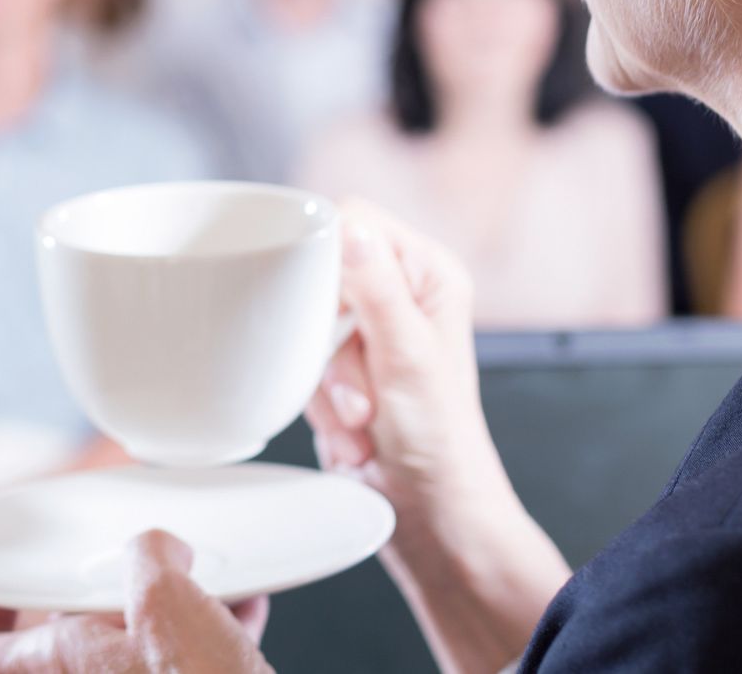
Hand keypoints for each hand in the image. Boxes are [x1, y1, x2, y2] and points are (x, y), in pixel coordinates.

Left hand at [0, 531, 271, 673]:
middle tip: (127, 570)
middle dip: (104, 598)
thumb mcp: (165, 599)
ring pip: (134, 654)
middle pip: (71, 641)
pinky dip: (206, 640)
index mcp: (59, 664)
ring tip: (204, 585)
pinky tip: (244, 612)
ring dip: (167, 616)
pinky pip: (180, 669)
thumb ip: (149, 557)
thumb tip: (159, 550)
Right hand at [304, 200, 494, 522]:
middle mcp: (398, 296)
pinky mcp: (339, 371)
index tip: (319, 304)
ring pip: (303, 326)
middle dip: (330, 345)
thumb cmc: (441, 446)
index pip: (355, 223)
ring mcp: (366, 335)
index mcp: (428, 275)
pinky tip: (353, 437)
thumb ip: (377, 292)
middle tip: (358, 391)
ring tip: (362, 422)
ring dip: (326, 385)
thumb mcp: (408, 363)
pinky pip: (299, 365)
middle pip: (321, 278)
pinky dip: (319, 406)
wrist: (429, 519)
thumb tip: (348, 226)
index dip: (327, 258)